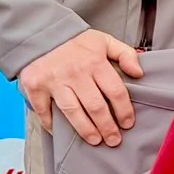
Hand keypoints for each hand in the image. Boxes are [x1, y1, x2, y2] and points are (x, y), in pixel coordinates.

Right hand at [20, 30, 143, 145]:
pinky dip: (52, 124)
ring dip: (86, 130)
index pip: (115, 92)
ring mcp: (53, 81)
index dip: (124, 111)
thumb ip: (125, 54)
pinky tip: (62, 133)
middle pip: (96, 107)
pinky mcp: (34, 87)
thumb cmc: (75, 42)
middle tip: (114, 140)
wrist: (39, 33)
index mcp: (95, 62)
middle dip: (107, 127)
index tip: (128, 123)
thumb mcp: (104, 41)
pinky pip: (44, 111)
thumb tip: (139, 73)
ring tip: (95, 141)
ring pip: (73, 112)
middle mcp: (75, 73)